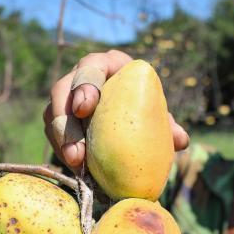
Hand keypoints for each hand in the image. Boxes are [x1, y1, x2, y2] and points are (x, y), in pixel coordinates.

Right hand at [44, 50, 189, 169]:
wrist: (131, 120)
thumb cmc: (147, 110)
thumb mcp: (157, 115)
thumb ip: (167, 125)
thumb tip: (181, 140)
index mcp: (108, 66)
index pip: (91, 66)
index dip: (85, 83)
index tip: (85, 107)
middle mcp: (81, 76)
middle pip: (62, 90)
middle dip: (65, 118)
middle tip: (77, 148)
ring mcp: (66, 97)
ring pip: (52, 113)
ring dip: (61, 139)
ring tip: (75, 162)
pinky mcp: (59, 119)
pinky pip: (53, 132)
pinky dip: (62, 149)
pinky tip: (76, 168)